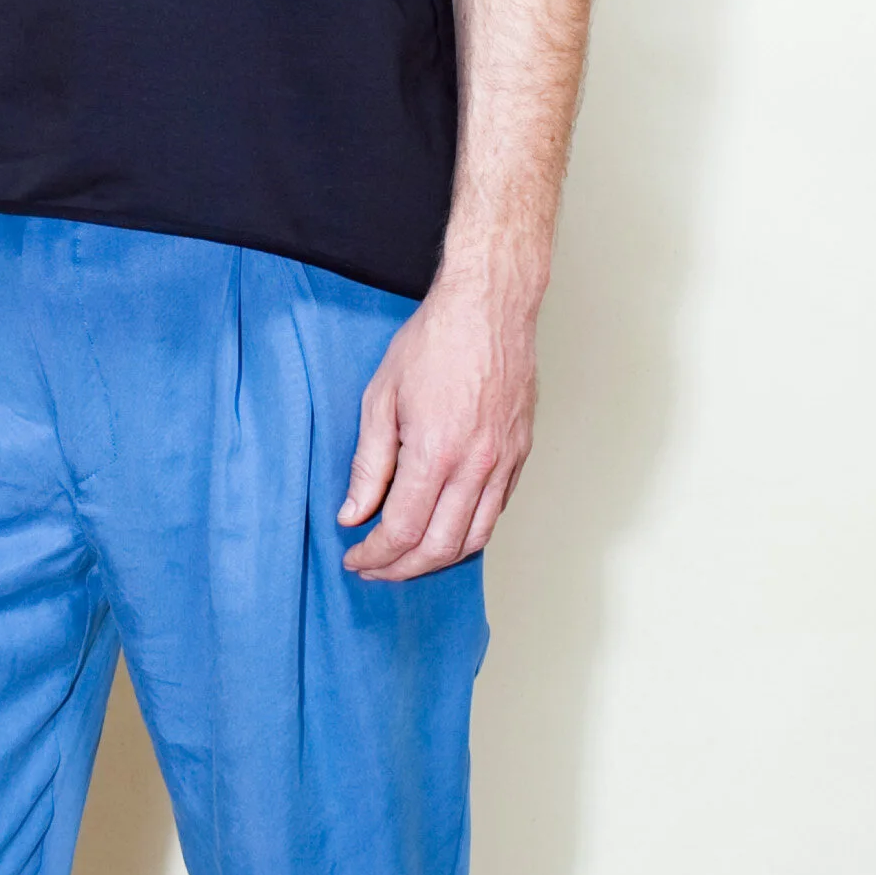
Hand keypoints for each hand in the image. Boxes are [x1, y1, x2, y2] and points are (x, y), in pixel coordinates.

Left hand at [337, 281, 538, 579]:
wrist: (489, 306)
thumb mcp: (380, 398)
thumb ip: (368, 464)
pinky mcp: (521, 453)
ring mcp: (505, 461)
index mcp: (437, 452)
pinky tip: (443, 526)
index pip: (403, 530)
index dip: (376, 554)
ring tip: (407, 558)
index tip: (355, 557)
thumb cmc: (434, 341)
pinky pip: (496, 511)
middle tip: (375, 568)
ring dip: (438, 558)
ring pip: (475, 538)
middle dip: (402, 568)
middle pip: (441, 547)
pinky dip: (468, 531)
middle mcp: (477, 465)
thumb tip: (354, 513)